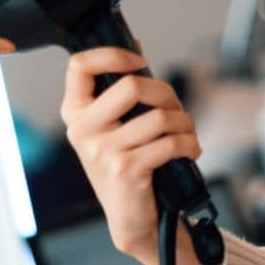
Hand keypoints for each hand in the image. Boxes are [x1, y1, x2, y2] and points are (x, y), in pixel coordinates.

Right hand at [59, 46, 202, 264]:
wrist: (133, 219)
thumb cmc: (128, 166)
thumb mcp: (116, 127)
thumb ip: (120, 92)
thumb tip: (135, 45)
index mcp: (75, 113)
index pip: (80, 65)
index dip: (113, 54)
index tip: (139, 61)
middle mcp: (82, 130)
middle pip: (131, 85)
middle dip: (167, 94)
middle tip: (176, 110)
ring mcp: (102, 151)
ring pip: (160, 116)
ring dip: (185, 124)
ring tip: (186, 135)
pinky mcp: (126, 169)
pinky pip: (170, 142)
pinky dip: (190, 144)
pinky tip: (189, 150)